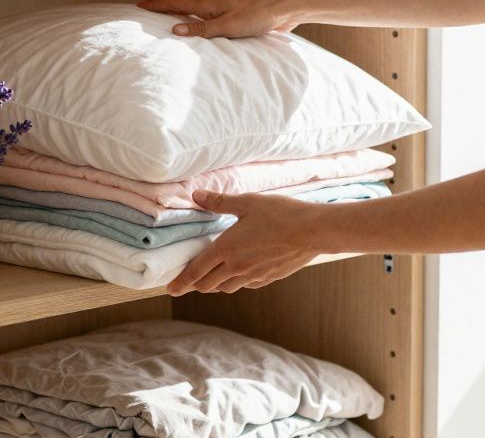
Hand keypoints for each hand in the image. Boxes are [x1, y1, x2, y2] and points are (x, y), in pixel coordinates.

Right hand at [138, 0, 299, 38]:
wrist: (284, 8)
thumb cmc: (258, 15)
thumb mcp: (227, 26)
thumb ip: (202, 29)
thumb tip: (174, 29)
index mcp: (208, 4)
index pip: (175, 2)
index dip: (156, 4)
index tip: (138, 5)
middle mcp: (213, 4)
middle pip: (182, 4)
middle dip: (163, 8)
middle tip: (147, 12)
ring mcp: (223, 9)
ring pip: (195, 10)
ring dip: (179, 14)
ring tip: (166, 22)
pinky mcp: (234, 16)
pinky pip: (208, 18)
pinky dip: (196, 22)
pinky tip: (200, 30)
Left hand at [167, 190, 324, 295]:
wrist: (313, 232)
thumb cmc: (280, 214)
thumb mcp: (247, 202)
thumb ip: (219, 202)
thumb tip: (196, 196)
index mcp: (226, 249)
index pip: (196, 270)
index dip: (181, 281)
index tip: (171, 289)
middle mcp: (237, 267)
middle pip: (208, 284)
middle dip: (195, 285)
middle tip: (187, 282)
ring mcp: (253, 275)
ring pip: (226, 287)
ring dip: (215, 284)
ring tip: (210, 279)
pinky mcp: (268, 278)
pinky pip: (245, 285)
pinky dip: (235, 282)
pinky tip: (238, 274)